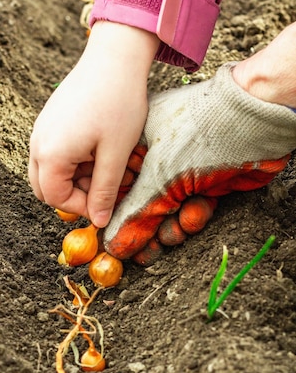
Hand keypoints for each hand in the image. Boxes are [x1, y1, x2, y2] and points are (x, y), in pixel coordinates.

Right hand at [28, 21, 159, 227]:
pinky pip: (52, 152)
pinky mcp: (49, 120)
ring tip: (103, 165)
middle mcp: (38, 143)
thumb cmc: (118, 104)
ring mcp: (41, 130)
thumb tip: (99, 222)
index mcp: (51, 154)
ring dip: (73, 178)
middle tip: (103, 187)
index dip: (82, 207)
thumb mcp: (115, 154)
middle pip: (45, 188)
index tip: (107, 202)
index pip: (56, 198)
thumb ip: (104, 191)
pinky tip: (96, 149)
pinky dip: (71, 161)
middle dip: (73, 195)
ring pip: (48, 171)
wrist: (114, 57)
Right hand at [104, 63, 295, 262]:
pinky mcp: (204, 180)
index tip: (115, 242)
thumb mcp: (160, 178)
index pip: (114, 187)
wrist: (259, 120)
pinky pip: (189, 208)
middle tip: (145, 252)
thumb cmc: (204, 132)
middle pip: (140, 203)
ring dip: (170, 227)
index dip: (114, 216)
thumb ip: (134, 215)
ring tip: (175, 231)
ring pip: (166, 211)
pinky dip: (192, 217)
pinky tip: (195, 216)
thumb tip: (112, 244)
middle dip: (145, 229)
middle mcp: (154, 155)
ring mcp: (181, 168)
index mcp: (133, 143)